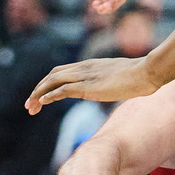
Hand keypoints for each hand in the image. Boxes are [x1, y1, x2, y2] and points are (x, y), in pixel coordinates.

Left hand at [25, 56, 159, 114]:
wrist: (145, 73)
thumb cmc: (138, 76)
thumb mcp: (118, 78)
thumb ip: (109, 82)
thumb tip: (111, 89)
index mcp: (89, 66)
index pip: (60, 72)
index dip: (47, 84)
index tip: (40, 97)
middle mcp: (83, 68)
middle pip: (52, 76)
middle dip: (37, 90)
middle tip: (29, 105)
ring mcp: (85, 76)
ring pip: (53, 82)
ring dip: (38, 94)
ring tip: (30, 107)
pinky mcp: (88, 86)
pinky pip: (63, 90)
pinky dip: (50, 95)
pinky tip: (42, 103)